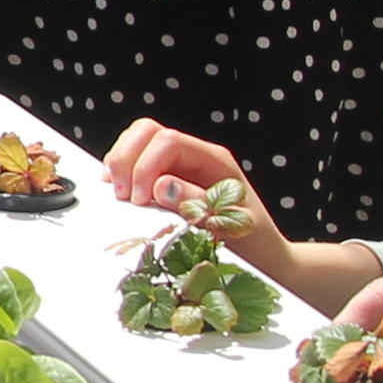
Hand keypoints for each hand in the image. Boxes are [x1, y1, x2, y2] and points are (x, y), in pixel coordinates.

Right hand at [99, 122, 295, 272]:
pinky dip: (123, 171)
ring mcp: (181, 164)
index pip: (168, 141)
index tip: (140, 200)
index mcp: (214, 159)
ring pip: (138, 140)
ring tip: (120, 194)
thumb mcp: (228, 224)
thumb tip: (159, 186)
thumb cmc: (251, 238)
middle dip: (126, 160)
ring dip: (121, 163)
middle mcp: (195, 155)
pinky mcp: (168, 177)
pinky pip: (138, 159)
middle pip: (147, 131)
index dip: (145, 166)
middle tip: (122, 195)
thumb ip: (194, 203)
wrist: (263, 251)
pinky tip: (121, 191)